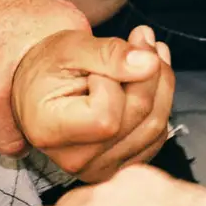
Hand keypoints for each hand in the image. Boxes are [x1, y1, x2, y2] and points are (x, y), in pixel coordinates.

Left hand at [0, 0, 93, 155]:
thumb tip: (19, 151)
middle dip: (63, 97)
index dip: (85, 105)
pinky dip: (31, 69)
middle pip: (80, 72)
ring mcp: (47, 15)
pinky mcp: (27, 16)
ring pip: (57, 64)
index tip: (69, 124)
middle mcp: (67, 20)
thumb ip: (8, 128)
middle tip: (45, 120)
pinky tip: (12, 81)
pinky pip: (42, 52)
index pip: (101, 79)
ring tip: (25, 103)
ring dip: (44, 83)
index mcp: (74, 31)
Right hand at [12, 25, 172, 180]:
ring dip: (161, 82)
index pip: (106, 117)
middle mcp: (72, 159)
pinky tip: (148, 74)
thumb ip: (109, 54)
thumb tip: (149, 64)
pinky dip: (162, 100)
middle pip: (136, 118)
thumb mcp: (71, 47)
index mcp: (49, 131)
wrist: (43, 84)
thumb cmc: (49, 65)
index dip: (112, 83)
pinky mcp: (119, 165)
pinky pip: (157, 135)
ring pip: (154, 126)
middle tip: (141, 37)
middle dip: (148, 71)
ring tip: (146, 51)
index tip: (97, 66)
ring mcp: (98, 167)